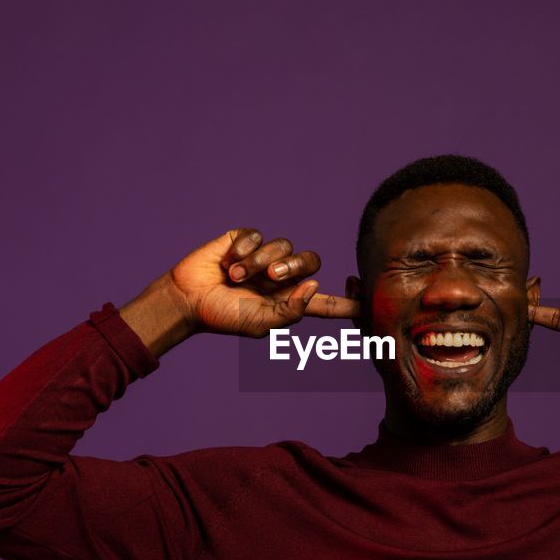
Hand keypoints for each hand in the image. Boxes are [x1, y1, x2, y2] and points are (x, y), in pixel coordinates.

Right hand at [169, 228, 357, 337]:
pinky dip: (244, 249)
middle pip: (311, 262)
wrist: (188, 299)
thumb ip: (290, 311)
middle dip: (293, 266)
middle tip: (270, 277)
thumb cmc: (223, 317)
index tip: (372, 297)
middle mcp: (283, 277)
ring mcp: (265, 256)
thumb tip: (315, 287)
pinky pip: (258, 235)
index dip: (351, 301)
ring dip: (260, 260)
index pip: (329, 302)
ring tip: (236, 276)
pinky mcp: (245, 240)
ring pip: (284, 246)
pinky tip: (227, 262)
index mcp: (291, 301)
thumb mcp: (260, 324)